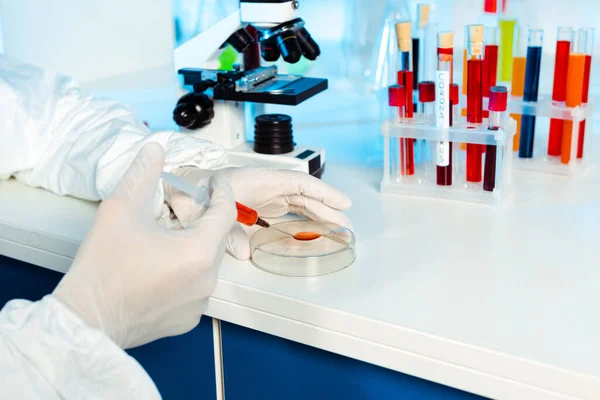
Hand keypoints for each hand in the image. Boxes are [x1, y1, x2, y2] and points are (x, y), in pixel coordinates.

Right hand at [53, 144, 235, 348]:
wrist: (85, 320)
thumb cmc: (103, 266)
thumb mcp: (120, 210)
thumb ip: (142, 174)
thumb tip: (155, 150)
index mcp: (198, 252)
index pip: (225, 213)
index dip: (221, 191)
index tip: (214, 181)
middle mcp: (207, 280)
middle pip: (216, 239)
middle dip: (203, 220)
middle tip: (185, 207)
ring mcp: (199, 303)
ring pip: (206, 264)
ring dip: (193, 248)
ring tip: (168, 239)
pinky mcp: (188, 320)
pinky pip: (196, 288)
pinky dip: (186, 274)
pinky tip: (163, 268)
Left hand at [164, 166, 351, 259]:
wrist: (178, 191)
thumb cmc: (191, 192)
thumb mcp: (204, 211)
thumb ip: (224, 231)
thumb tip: (245, 252)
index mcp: (256, 182)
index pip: (297, 184)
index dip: (322, 193)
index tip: (342, 203)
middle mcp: (263, 188)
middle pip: (303, 197)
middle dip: (326, 209)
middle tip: (346, 226)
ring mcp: (262, 200)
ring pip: (297, 207)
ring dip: (318, 217)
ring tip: (338, 231)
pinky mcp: (258, 212)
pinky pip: (286, 215)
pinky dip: (302, 222)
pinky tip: (313, 234)